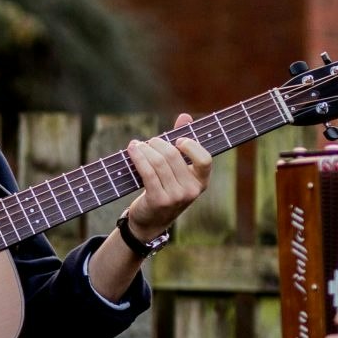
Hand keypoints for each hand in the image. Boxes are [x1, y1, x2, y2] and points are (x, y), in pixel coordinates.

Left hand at [123, 113, 213, 238]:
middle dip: (158, 143)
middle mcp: (191, 191)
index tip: (178, 140)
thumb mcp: (177, 170)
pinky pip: (148, 172)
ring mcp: (176, 197)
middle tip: (149, 142)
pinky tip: (132, 150)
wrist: (151, 221)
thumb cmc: (165, 189)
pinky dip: (138, 157)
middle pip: (174, 156)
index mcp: (201, 182)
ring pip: (159, 162)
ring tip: (137, 145)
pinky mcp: (158, 200)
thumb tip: (185, 116)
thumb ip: (183, 143)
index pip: (205, 159)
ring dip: (145, 149)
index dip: (191, 146)